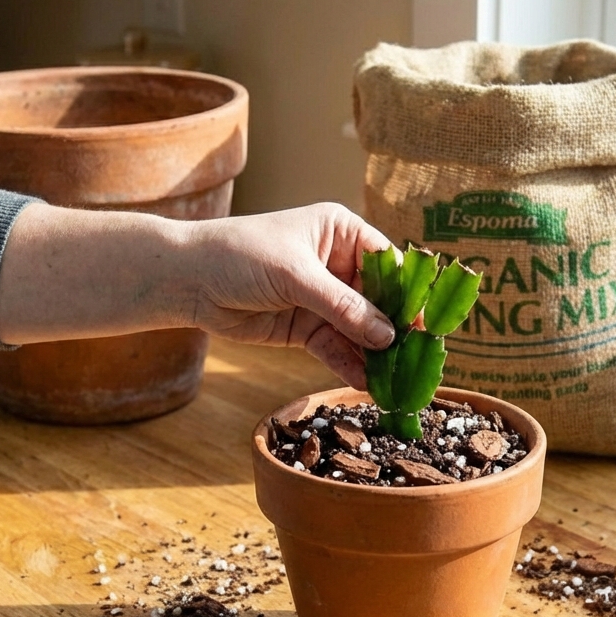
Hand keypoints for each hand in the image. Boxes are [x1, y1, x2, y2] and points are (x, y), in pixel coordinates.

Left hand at [0, 202, 395, 388]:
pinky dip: (351, 366)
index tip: (428, 324)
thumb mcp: (297, 277)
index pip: (389, 264)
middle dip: (397, 331)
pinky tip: (369, 384)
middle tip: (420, 361)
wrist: (187, 280)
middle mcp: (337, 264)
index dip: (410, 294)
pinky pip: (337, 349)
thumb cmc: (240, 256)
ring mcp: (322, 298)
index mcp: (341, 232)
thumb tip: (389, 336)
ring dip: (377, 355)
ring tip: (399, 382)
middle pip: (380, 301)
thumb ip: (344, 307)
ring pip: (360, 330)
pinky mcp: (305, 328)